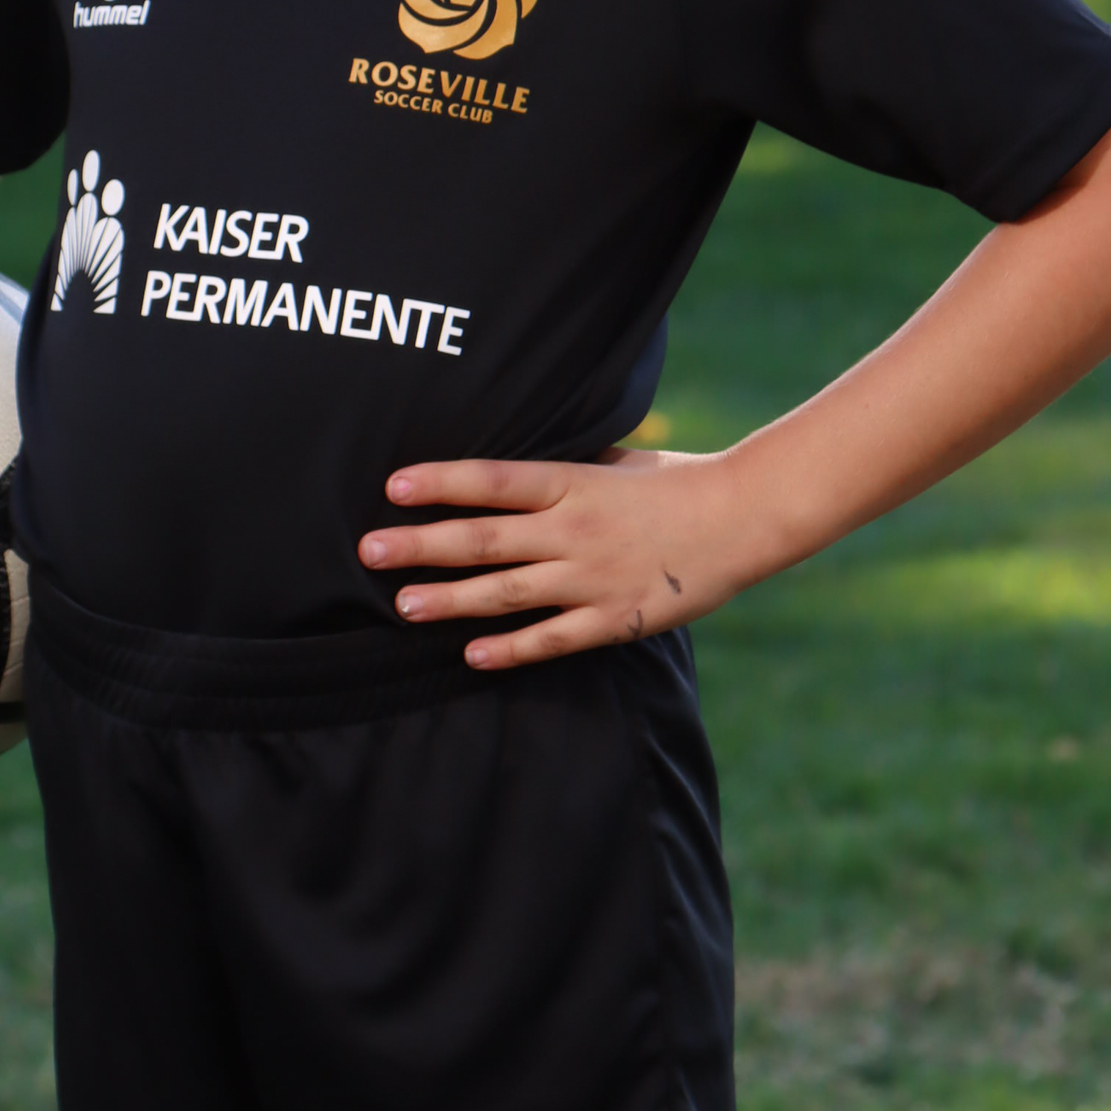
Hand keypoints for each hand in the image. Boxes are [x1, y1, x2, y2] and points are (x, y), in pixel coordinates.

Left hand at [359, 447, 741, 669]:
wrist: (742, 517)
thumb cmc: (675, 479)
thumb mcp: (616, 456)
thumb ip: (565, 464)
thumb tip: (515, 461)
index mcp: (573, 482)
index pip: (494, 480)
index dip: (442, 482)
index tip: (393, 486)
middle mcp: (574, 530)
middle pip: (485, 539)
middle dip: (421, 545)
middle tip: (368, 550)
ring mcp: (592, 577)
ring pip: (507, 592)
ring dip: (450, 599)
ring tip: (402, 605)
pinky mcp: (614, 618)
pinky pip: (552, 638)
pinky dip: (511, 648)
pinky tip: (470, 654)